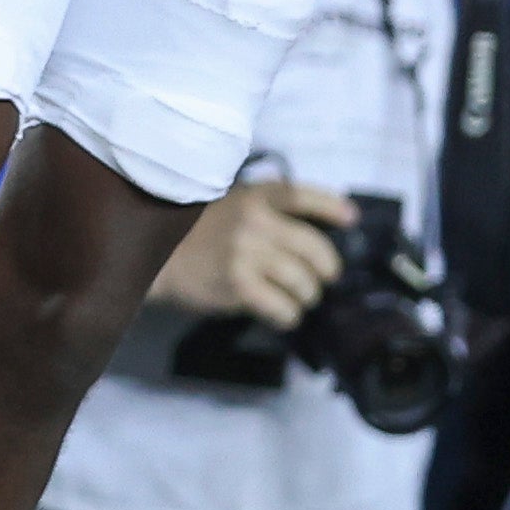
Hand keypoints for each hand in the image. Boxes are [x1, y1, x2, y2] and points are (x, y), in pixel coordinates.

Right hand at [157, 174, 352, 327]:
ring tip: (298, 298)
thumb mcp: (233, 205)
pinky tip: (282, 313)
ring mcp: (246, 254)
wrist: (159, 258)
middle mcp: (254, 221)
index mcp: (254, 196)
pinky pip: (282, 307)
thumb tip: (320, 228)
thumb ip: (269, 211)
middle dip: (327, 268)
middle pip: (313, 248)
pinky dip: (288, 315)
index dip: (331, 206)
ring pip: (302, 282)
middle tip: (323, 277)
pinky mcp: (238, 286)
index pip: (300, 195)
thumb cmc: (200, 233)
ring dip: (307, 295)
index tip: (351, 218)